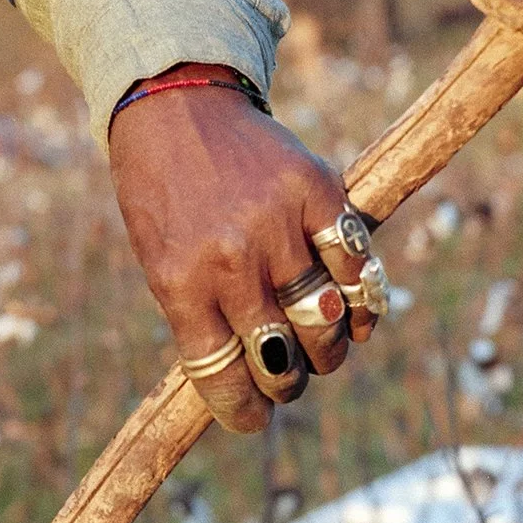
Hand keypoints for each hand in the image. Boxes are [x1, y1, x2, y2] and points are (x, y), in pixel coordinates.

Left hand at [108, 67, 370, 433]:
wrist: (176, 105)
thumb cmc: (161, 194)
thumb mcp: (159, 261)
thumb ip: (200, 317)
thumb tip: (249, 384)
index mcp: (180, 283)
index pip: (225, 378)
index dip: (245, 411)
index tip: (253, 417)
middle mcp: (232, 259)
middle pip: (283, 359)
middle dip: (288, 385)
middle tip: (288, 380)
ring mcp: (278, 225)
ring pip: (326, 322)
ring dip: (329, 350)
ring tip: (322, 349)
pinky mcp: (318, 190)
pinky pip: (356, 266)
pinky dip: (363, 301)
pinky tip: (356, 314)